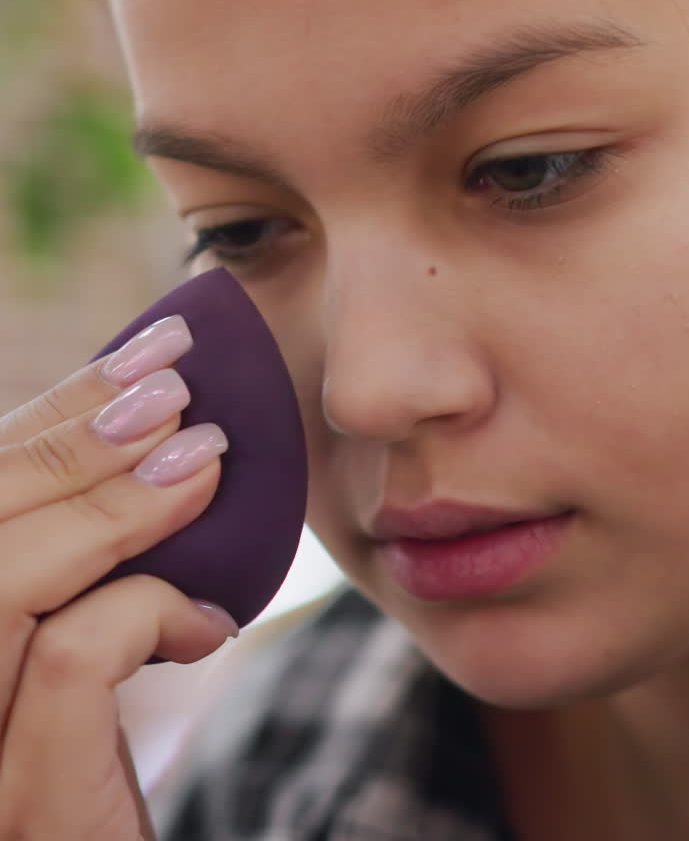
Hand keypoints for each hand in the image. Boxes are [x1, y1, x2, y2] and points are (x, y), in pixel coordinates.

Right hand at [0, 314, 236, 839]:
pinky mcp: (21, 805)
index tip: (143, 356)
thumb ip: (67, 546)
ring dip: (109, 502)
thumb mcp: (61, 631)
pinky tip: (204, 622)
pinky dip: (141, 609)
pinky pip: (66, 663)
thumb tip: (141, 415)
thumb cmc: (91, 747)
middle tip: (176, 391)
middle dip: (77, 436)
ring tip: (202, 459)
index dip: (51, 411)